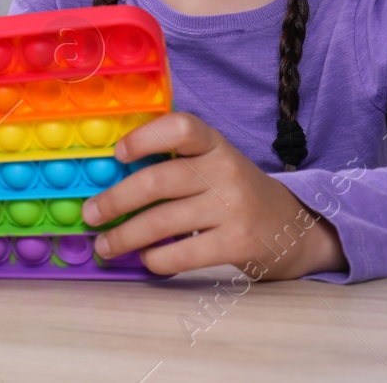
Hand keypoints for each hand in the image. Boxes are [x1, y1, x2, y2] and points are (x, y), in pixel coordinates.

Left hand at [81, 111, 346, 279]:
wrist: (295, 229)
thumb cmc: (236, 194)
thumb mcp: (214, 165)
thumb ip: (175, 164)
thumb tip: (109, 179)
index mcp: (215, 145)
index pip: (181, 127)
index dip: (145, 137)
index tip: (118, 155)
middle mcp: (225, 171)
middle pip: (159, 180)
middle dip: (115, 200)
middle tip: (91, 214)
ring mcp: (233, 208)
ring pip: (163, 221)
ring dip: (125, 236)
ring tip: (105, 245)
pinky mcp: (238, 243)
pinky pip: (183, 253)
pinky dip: (156, 259)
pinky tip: (146, 259)